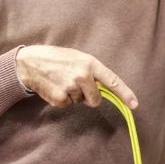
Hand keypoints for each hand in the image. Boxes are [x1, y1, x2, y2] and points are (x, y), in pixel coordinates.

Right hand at [16, 45, 138, 109]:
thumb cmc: (56, 58)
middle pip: (95, 99)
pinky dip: (61, 99)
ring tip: (60, 81)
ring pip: (79, 102)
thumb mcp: (77, 58)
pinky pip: (67, 105)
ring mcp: (71, 88)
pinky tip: (54, 87)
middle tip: (75, 84)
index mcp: (89, 63)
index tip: (134, 104)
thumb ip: (91, 71)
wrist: (30, 62)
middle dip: (89, 97)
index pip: (112, 81)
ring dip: (72, 95)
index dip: (125, 94)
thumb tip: (102, 89)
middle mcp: (82, 76)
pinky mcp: (60, 99)